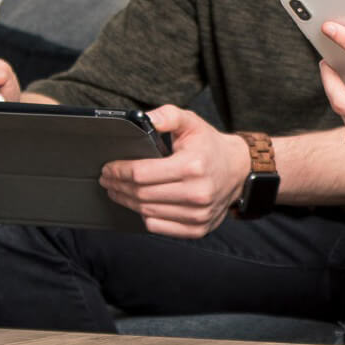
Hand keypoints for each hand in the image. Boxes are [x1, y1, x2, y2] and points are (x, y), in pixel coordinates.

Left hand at [99, 105, 249, 239]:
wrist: (238, 170)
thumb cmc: (209, 146)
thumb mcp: (191, 122)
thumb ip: (167, 116)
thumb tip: (143, 119)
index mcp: (192, 166)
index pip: (142, 174)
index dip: (119, 172)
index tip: (108, 168)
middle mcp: (197, 193)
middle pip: (141, 195)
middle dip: (118, 187)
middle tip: (106, 180)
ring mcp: (198, 214)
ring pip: (147, 212)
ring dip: (127, 202)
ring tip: (117, 192)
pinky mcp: (198, 228)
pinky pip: (159, 227)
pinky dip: (144, 216)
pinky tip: (139, 204)